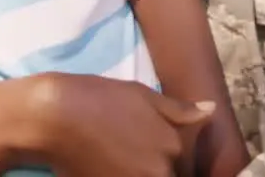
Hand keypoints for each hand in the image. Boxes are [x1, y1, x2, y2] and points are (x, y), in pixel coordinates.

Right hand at [0, 73, 213, 176]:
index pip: (189, 168)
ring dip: (147, 173)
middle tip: (140, 153)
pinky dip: (127, 176)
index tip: (167, 155)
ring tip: (127, 159)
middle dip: (168, 169)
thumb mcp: (144, 95)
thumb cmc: (100, 99)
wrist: (54, 116)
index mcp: (174, 146)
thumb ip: (180, 110)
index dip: (179, 163)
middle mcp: (160, 171)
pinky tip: (115, 167)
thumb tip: (210, 111)